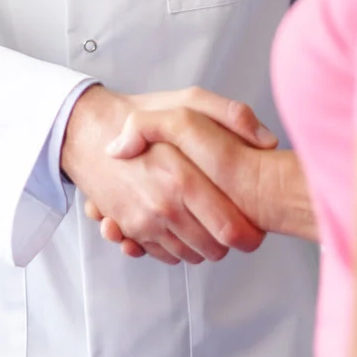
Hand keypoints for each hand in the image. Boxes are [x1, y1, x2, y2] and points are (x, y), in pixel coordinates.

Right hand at [86, 90, 318, 254]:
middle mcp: (163, 206)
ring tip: (208, 220)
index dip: (250, 234)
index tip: (256, 228)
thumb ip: (232, 115)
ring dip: (204, 245)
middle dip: (230, 242)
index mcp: (182, 178)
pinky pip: (164, 255)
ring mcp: (144, 222)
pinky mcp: (130, 229)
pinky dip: (178, 247)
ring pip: (191, 255)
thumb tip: (267, 141)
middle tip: (235, 223)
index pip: (229, 228)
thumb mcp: (190, 100)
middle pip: (214, 249)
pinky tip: (182, 224)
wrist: (90, 132)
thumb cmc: (142, 114)